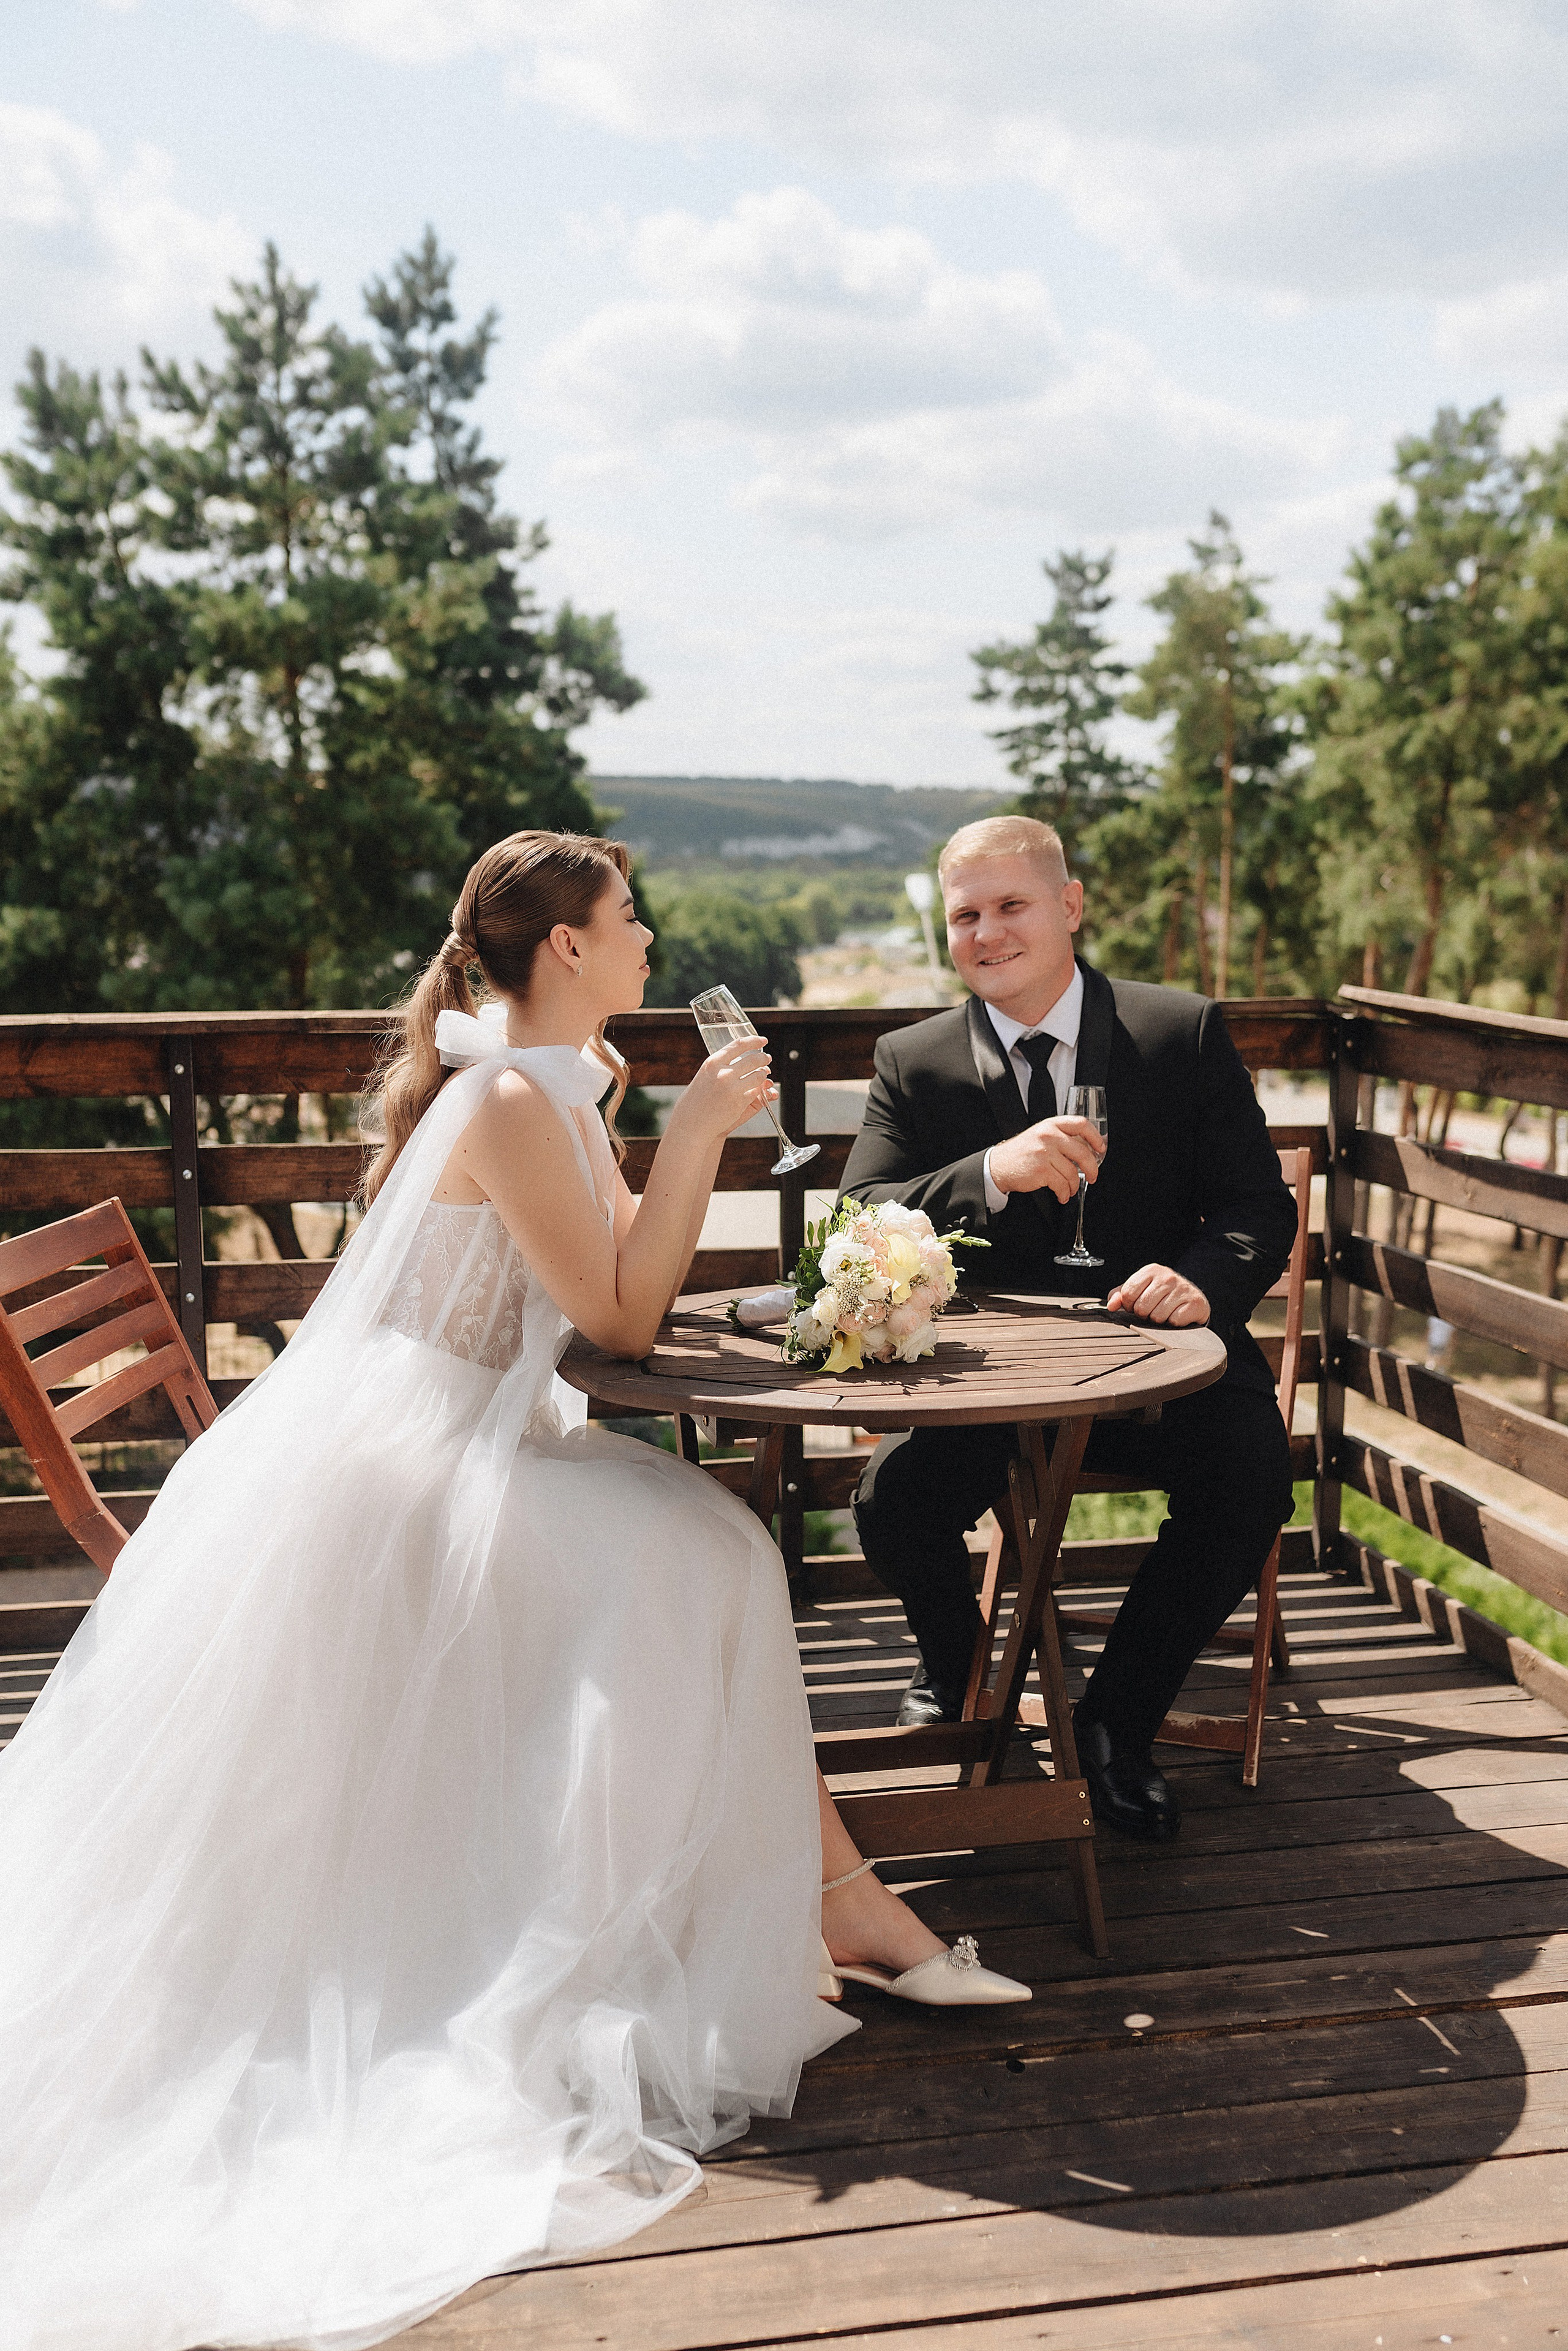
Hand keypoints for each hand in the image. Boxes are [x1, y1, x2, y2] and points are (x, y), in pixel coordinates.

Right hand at [671, 1034, 775, 1143]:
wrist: (691, 1123)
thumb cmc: (696, 1101)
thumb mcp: (705, 1076)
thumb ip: (721, 1067)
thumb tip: (741, 1060)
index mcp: (713, 1062)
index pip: (739, 1045)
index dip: (754, 1041)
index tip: (762, 1040)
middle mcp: (723, 1073)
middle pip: (753, 1059)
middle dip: (763, 1058)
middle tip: (766, 1058)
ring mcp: (732, 1088)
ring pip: (759, 1075)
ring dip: (763, 1074)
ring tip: (763, 1074)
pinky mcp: (740, 1102)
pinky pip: (757, 1092)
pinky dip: (759, 1090)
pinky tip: (757, 1090)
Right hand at [988, 1115, 1105, 1205]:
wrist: (998, 1165)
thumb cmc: (1021, 1152)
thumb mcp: (1040, 1136)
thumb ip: (1061, 1137)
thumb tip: (1087, 1149)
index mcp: (1051, 1125)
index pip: (1081, 1124)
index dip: (1095, 1137)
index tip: (1100, 1148)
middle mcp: (1049, 1136)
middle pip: (1082, 1152)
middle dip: (1092, 1168)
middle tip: (1092, 1176)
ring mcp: (1045, 1153)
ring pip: (1073, 1173)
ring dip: (1074, 1185)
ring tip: (1070, 1189)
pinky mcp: (1041, 1170)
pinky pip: (1062, 1184)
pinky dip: (1065, 1193)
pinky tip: (1062, 1195)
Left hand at [1106, 1264, 1210, 1325]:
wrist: (1191, 1297)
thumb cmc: (1161, 1294)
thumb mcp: (1139, 1289)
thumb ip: (1120, 1295)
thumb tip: (1111, 1306)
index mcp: (1150, 1270)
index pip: (1128, 1293)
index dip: (1129, 1304)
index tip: (1137, 1304)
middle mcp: (1167, 1277)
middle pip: (1141, 1307)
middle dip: (1144, 1313)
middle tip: (1153, 1309)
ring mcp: (1182, 1289)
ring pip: (1157, 1316)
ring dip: (1159, 1320)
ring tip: (1165, 1311)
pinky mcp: (1194, 1303)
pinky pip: (1174, 1321)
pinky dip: (1173, 1322)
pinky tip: (1176, 1314)